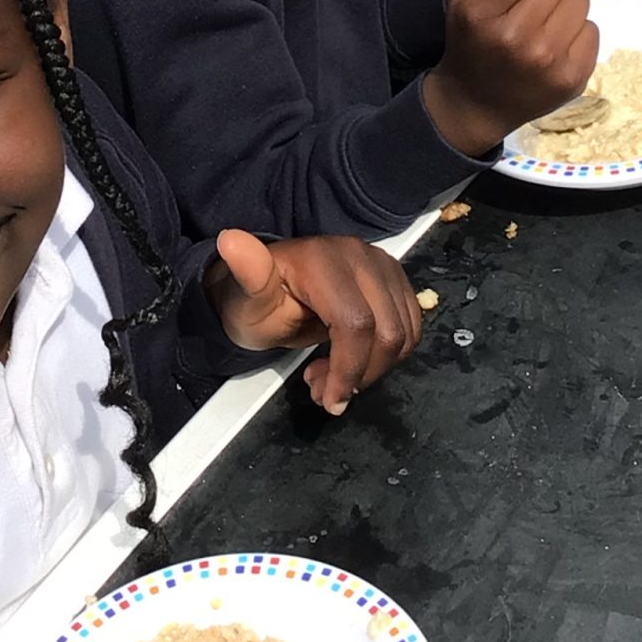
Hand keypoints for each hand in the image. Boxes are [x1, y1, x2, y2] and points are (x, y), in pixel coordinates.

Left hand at [208, 228, 423, 412]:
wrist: (268, 290)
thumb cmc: (254, 301)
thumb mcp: (245, 297)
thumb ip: (247, 274)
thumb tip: (231, 240)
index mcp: (324, 260)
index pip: (355, 323)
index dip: (348, 368)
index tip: (329, 400)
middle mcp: (361, 256)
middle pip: (387, 331)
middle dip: (360, 373)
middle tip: (324, 391)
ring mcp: (383, 265)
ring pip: (403, 333)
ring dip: (373, 368)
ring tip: (333, 376)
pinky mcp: (395, 280)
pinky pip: (410, 328)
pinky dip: (388, 356)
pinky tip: (353, 360)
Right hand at [423, 0, 598, 157]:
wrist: (476, 103)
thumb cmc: (472, 38)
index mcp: (481, 12)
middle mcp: (513, 37)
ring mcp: (546, 61)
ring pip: (580, 0)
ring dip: (567, 1)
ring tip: (547, 17)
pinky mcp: (571, 79)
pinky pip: (592, 29)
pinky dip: (577, 29)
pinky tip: (557, 41)